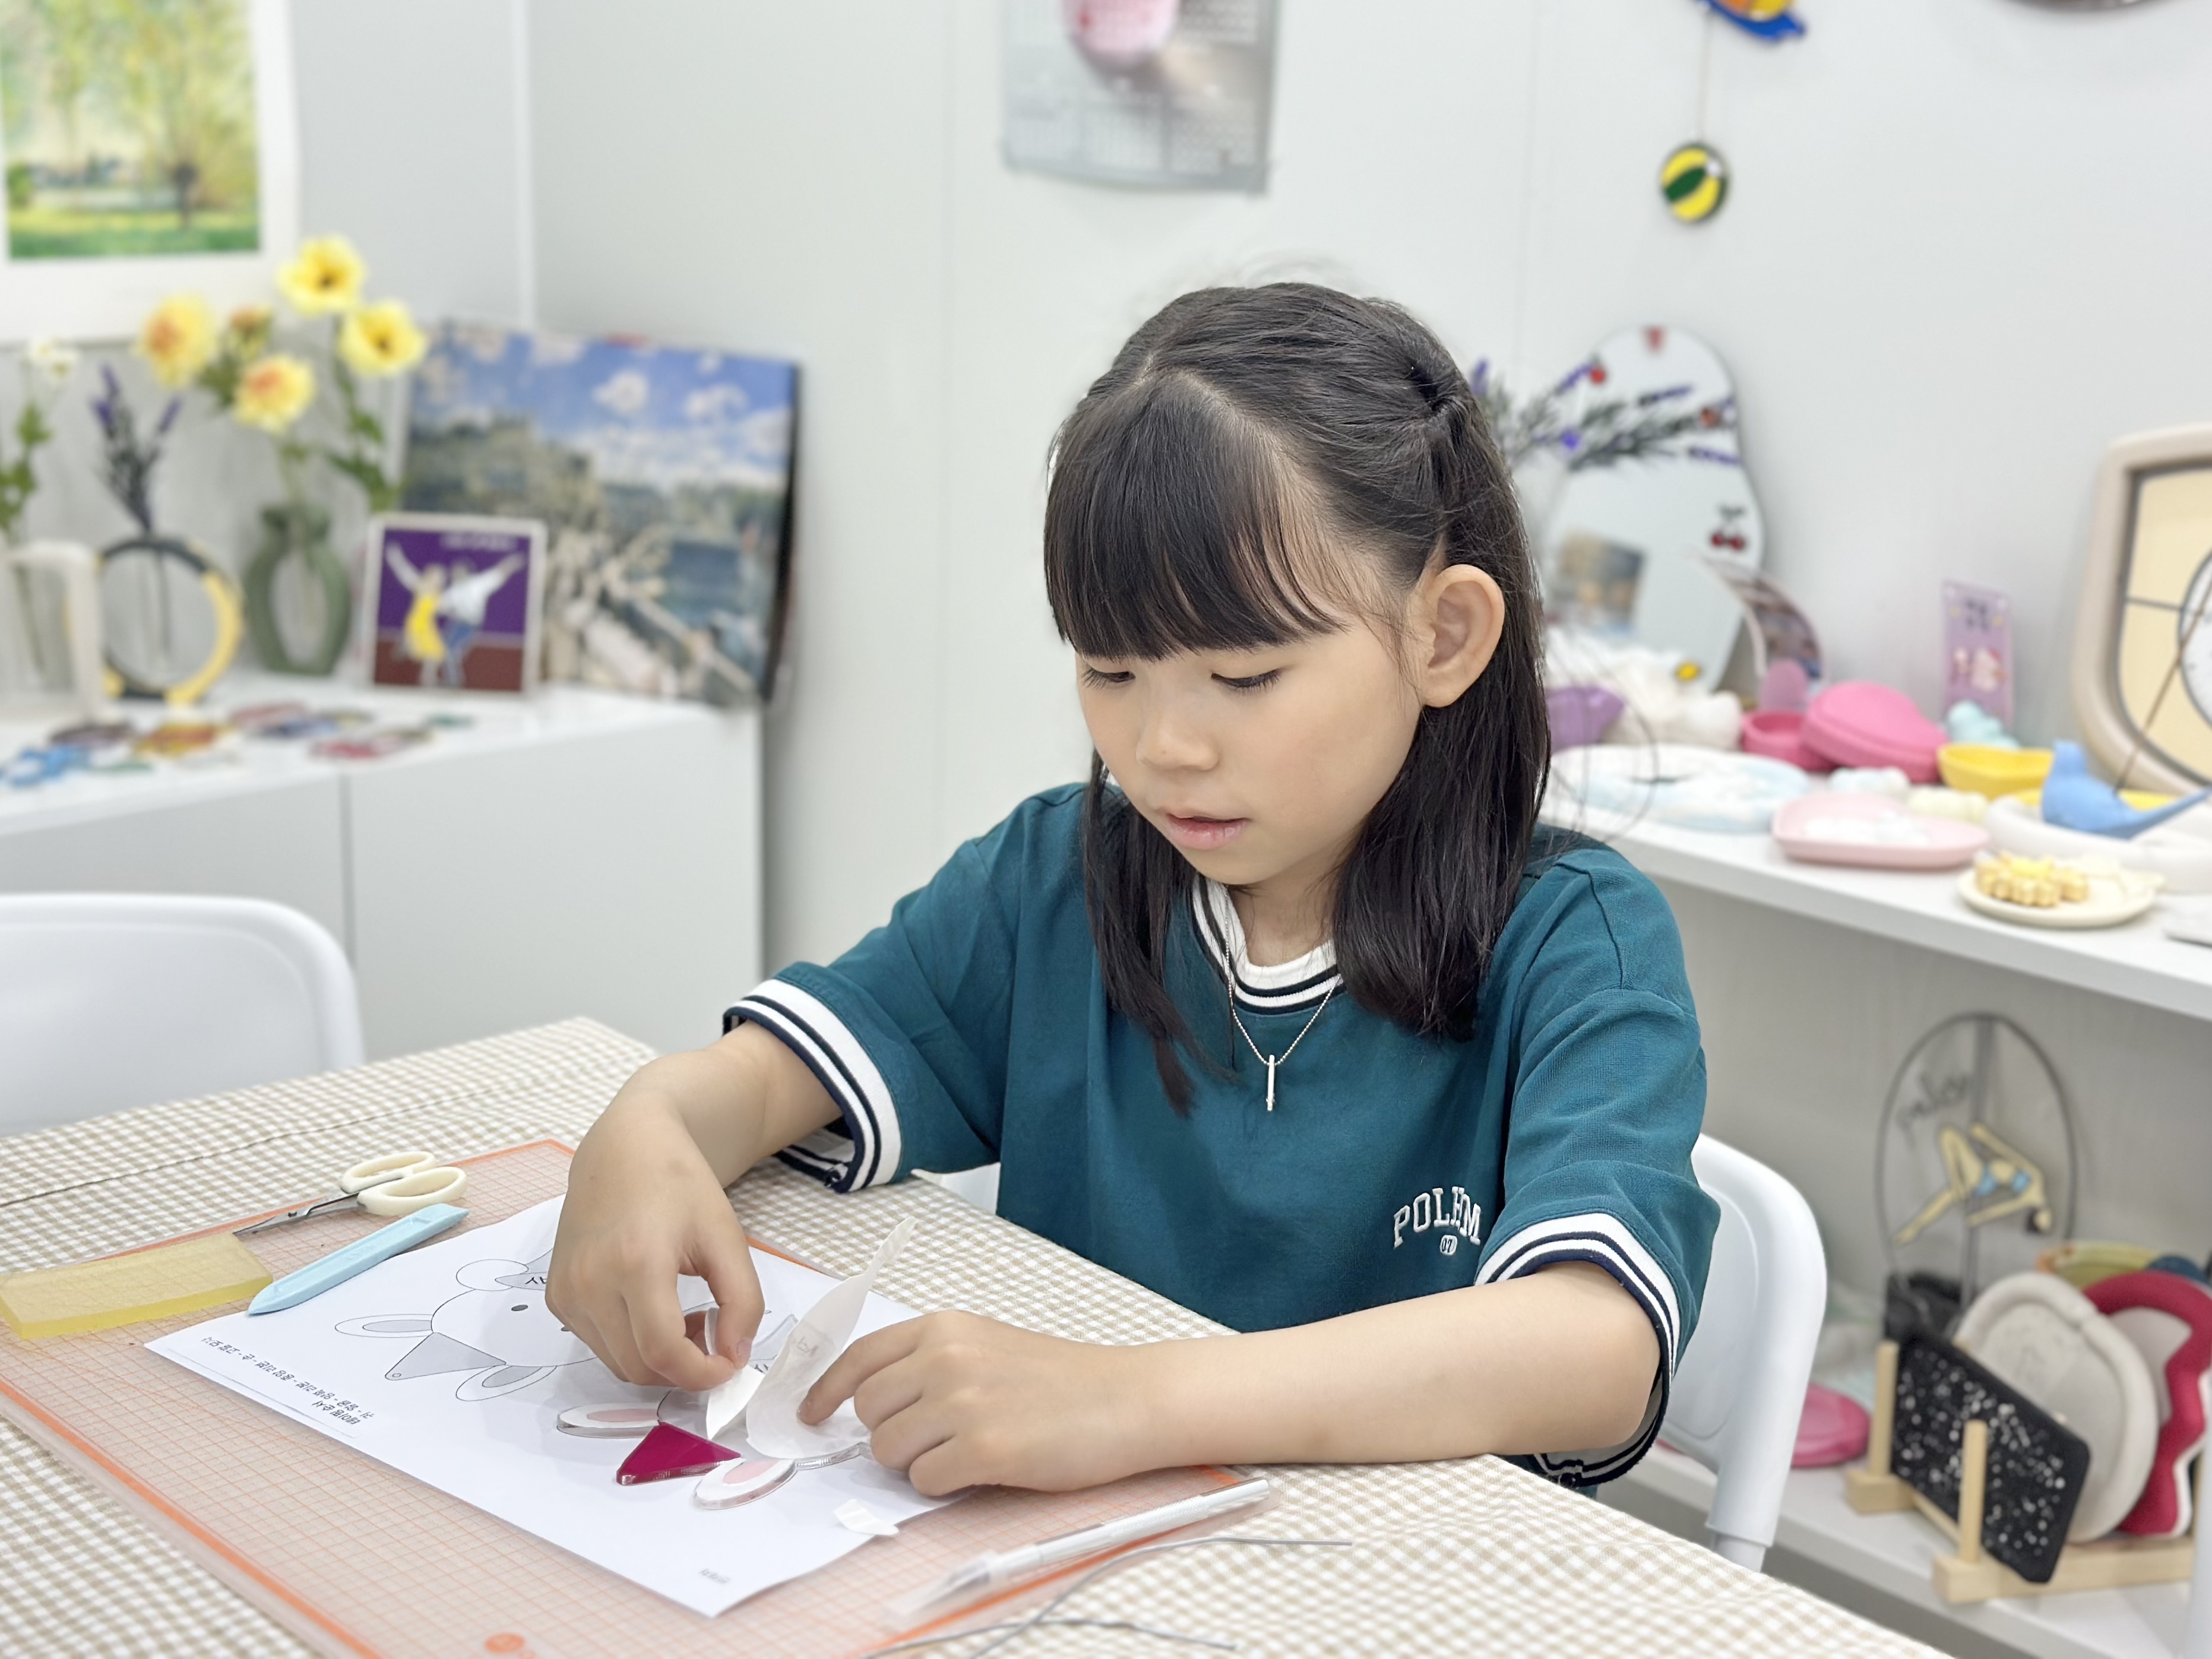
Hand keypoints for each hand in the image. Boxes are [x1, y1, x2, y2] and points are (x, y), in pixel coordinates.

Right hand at [548, 1095, 760, 1390]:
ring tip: (683, 1316)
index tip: (729, 1364)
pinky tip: (652, 1309)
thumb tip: (734, 1357)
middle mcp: (590, 1281)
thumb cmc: (680, 1186)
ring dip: (657, 1359)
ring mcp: (566, 1292)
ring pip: (617, 1363)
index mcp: (636, 1261)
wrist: (624, 1149)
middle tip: (711, 1334)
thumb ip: (742, 1301)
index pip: (662, 1353)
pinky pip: (597, 1345)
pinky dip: (630, 1344)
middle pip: (639, 1367)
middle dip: (683, 1368)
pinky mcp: (556, 1297)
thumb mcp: (726, 1236)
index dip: (701, 1373)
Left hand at [803, 1311, 1151, 1495]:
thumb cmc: (1060, 1378)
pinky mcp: (982, 1450)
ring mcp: (962, 1404)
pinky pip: (924, 1482)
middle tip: (932, 1437)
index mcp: (943, 1328)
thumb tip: (870, 1400)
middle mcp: (945, 1359)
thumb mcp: (987, 1343)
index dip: (825, 1391)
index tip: (811, 1414)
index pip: (858, 1358)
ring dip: (916, 1462)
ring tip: (965, 1450)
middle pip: (868, 1411)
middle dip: (888, 1432)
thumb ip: (929, 1360)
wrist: (1124, 1399)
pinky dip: (944, 1484)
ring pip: (888, 1450)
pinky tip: (984, 1467)